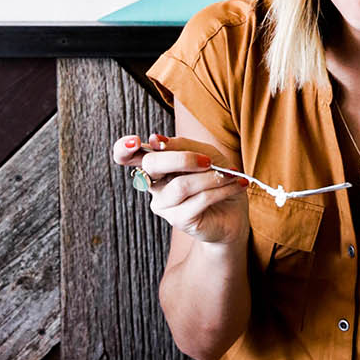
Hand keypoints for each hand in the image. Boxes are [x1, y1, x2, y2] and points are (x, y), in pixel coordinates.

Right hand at [113, 132, 250, 245]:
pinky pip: (198, 199)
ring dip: (211, 177)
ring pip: (180, 185)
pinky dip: (221, 190)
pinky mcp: (179, 220)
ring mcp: (163, 204)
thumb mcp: (205, 153)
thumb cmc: (217, 178)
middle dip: (182, 158)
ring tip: (230, 175)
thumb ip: (182, 145)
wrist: (234, 212)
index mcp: (156, 165)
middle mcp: (153, 184)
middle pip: (151, 165)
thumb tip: (154, 139)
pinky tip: (236, 186)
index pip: (125, 156)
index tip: (135, 141)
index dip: (123, 148)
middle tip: (208, 160)